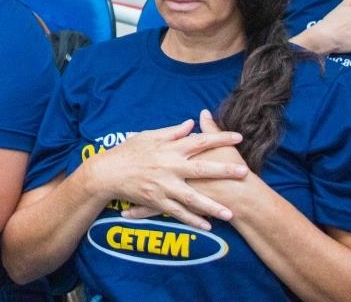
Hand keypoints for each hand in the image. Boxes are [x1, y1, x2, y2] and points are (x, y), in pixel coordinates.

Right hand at [88, 116, 246, 229]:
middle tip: (244, 173)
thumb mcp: (148, 136)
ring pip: (191, 197)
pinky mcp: (156, 201)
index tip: (238, 138)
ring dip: (211, 206)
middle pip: (201, 168)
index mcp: (168, 148)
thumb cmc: (128, 152)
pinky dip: (192, 220)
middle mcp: (168, 167)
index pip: (199, 141)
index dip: (219, 138)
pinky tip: (207, 226)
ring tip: (230, 213)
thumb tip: (191, 123)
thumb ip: (172, 132)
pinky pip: (177, 212)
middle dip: (223, 171)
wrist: (107, 173)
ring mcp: (163, 185)